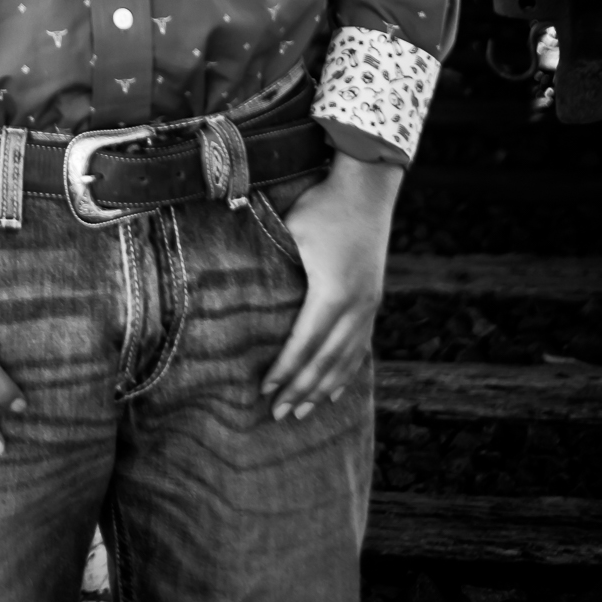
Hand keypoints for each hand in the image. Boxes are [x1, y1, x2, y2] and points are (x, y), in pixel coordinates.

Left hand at [260, 151, 400, 420]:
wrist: (368, 187)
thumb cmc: (322, 204)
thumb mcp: (291, 229)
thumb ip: (268, 258)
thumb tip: (228, 275)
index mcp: (332, 293)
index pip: (304, 343)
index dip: (285, 370)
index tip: (265, 391)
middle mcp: (356, 306)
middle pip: (326, 360)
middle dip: (301, 389)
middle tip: (278, 414)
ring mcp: (369, 305)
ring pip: (346, 359)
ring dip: (323, 388)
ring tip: (303, 412)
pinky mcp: (373, 300)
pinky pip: (360, 346)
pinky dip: (346, 371)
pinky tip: (336, 389)